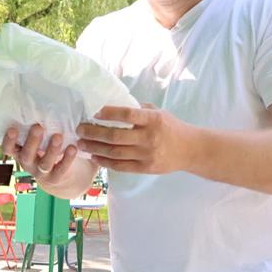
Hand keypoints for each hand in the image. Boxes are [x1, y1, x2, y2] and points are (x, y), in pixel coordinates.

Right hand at [2, 124, 77, 183]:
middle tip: (38, 126)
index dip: (8, 140)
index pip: (8, 149)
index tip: (12, 128)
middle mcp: (28, 163)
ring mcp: (41, 172)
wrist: (64, 174)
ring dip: (51, 150)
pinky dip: (67, 158)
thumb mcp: (41, 139)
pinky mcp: (56, 178)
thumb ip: (38, 127)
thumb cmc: (48, 148)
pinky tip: (73, 147)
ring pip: (44, 163)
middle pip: (26, 155)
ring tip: (58, 136)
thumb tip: (43, 102)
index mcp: (20, 152)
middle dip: (31, 141)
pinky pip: (61, 169)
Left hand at [76, 104, 194, 173]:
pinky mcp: (146, 168)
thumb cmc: (171, 127)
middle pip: (116, 136)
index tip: (93, 112)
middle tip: (79, 129)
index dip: (109, 113)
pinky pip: (121, 166)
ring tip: (80, 144)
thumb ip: (139, 109)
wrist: (192, 150)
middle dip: (93, 133)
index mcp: (154, 120)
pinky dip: (105, 162)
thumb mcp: (159, 113)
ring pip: (115, 152)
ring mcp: (147, 154)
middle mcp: (150, 137)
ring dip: (94, 148)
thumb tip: (113, 103)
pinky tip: (94, 156)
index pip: (128, 114)